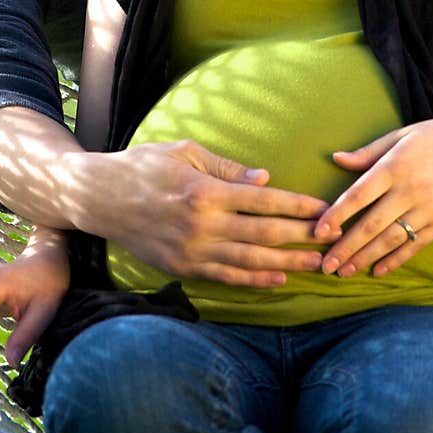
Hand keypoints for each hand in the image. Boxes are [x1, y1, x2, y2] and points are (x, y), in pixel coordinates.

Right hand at [75, 140, 328, 287]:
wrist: (98, 198)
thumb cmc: (142, 167)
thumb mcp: (184, 152)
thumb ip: (227, 168)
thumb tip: (265, 180)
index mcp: (205, 192)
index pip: (263, 201)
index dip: (297, 206)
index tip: (324, 209)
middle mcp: (202, 226)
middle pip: (264, 234)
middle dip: (303, 238)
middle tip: (334, 240)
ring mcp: (192, 251)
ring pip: (250, 261)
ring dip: (288, 264)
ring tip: (318, 265)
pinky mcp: (182, 268)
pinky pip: (226, 277)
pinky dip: (255, 279)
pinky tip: (278, 279)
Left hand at [314, 120, 432, 278]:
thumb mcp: (402, 135)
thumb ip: (368, 152)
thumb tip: (336, 159)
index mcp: (396, 166)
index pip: (359, 194)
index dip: (337, 214)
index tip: (319, 231)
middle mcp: (411, 190)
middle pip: (372, 224)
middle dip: (346, 247)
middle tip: (326, 265)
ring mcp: (428, 209)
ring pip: (391, 240)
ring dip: (365, 258)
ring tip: (344, 272)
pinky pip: (414, 246)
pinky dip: (395, 261)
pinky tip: (377, 270)